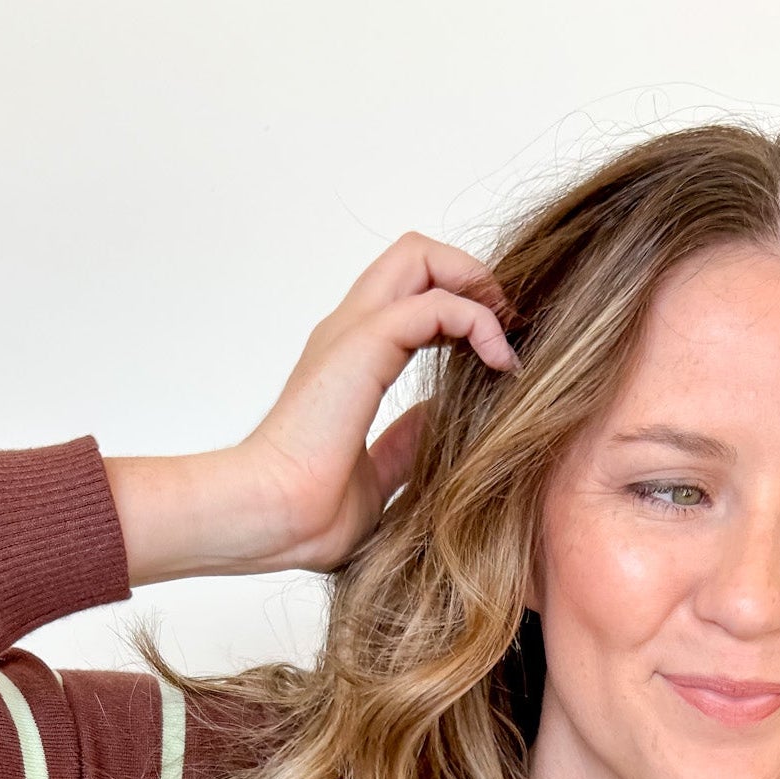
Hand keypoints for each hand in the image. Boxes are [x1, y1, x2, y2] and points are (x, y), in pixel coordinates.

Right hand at [216, 232, 519, 574]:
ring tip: (506, 342)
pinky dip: (478, 322)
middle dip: (473, 278)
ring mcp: (351, 334)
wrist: (273, 520)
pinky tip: (499, 365)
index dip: (461, 307)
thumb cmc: (310, 514)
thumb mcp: (380, 472)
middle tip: (507, 331)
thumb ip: (405, 440)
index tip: (498, 355)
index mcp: (350, 360)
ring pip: (422, 258)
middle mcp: (348, 334)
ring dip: (478, 289)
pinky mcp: (362, 346)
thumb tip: (438, 420)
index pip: (409, 294)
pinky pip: (435, 304)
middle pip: (416, 256)